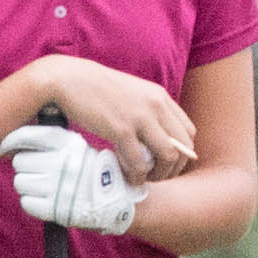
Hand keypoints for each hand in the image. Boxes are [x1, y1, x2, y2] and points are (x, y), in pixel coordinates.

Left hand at [2, 122, 141, 234]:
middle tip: (40, 171)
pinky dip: (32, 203)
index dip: (11, 141)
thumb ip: (53, 142)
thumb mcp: (79, 148)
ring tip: (45, 186)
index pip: (28, 136)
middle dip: (26, 167)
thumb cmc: (96, 172)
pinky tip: (45, 200)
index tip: (4, 147)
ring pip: (20, 182)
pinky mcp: (55, 208)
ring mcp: (57, 186)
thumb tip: (18, 139)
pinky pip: (27, 203)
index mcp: (68, 144)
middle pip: (20, 161)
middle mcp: (61, 162)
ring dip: (28, 185)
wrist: (121, 200)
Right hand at [33, 57, 195, 180]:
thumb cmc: (95, 88)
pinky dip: (138, 174)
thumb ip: (146, 109)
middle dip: (174, 168)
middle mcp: (156, 106)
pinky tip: (129, 177)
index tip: (166, 163)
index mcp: (160, 97)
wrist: (68, 79)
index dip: (183, 152)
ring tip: (144, 178)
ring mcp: (140, 118)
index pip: (188, 131)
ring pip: (167, 155)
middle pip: (184, 146)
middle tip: (157, 176)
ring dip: (159, 174)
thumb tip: (151, 133)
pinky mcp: (121, 129)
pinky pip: (139, 160)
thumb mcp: (131, 93)